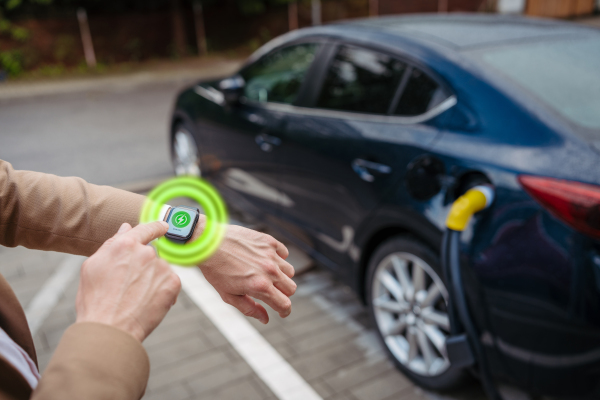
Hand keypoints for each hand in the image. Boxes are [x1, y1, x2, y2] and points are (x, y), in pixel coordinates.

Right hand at [76, 221, 180, 341]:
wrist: (110, 330)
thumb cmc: (96, 301)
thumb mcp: (93, 267)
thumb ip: (112, 244)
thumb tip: (126, 228)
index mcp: (125, 245)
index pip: (146, 228)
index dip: (156, 227)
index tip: (163, 226)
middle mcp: (146, 252)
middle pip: (150, 253)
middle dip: (143, 266)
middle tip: (129, 286)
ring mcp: (161, 267)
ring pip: (160, 269)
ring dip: (152, 279)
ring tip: (135, 297)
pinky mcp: (172, 283)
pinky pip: (170, 282)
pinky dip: (162, 290)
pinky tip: (147, 302)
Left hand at [194, 218, 295, 323]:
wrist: (208, 244)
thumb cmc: (216, 271)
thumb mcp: (229, 296)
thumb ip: (250, 308)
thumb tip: (266, 319)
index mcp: (260, 286)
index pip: (285, 304)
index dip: (285, 311)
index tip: (282, 312)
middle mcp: (269, 270)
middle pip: (291, 288)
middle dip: (283, 294)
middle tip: (271, 293)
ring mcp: (270, 254)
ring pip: (289, 271)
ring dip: (282, 276)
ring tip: (267, 275)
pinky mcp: (269, 241)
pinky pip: (284, 253)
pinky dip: (279, 258)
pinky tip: (267, 260)